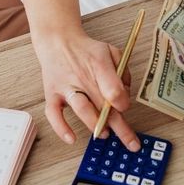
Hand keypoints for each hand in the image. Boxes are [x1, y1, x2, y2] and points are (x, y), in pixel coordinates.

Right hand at [32, 30, 140, 151]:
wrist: (58, 41)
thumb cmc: (86, 50)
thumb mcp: (111, 51)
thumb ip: (123, 71)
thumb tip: (126, 94)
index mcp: (99, 64)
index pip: (114, 89)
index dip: (123, 102)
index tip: (125, 106)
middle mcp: (82, 76)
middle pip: (103, 105)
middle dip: (120, 127)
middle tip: (131, 143)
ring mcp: (66, 86)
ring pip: (81, 108)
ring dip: (95, 124)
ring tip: (105, 134)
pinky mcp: (52, 94)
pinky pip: (53, 114)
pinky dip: (61, 128)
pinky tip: (71, 138)